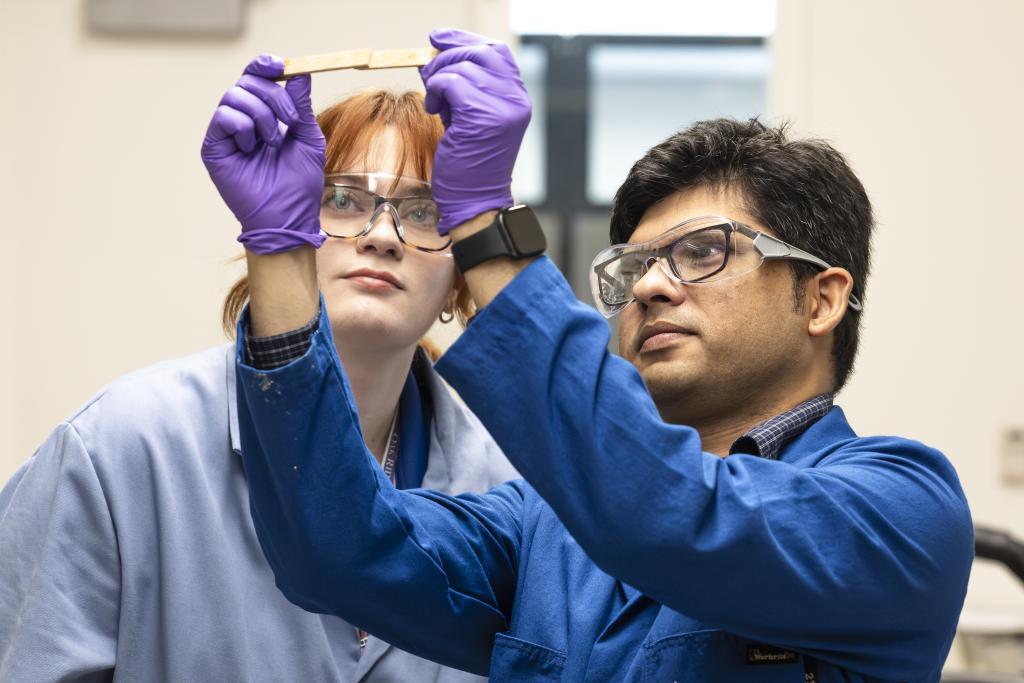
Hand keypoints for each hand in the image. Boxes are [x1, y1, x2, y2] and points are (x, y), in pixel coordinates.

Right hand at [201, 55, 325, 253]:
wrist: (287, 216)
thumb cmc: (299, 185)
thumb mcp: (308, 138)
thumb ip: (301, 104)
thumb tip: (299, 72)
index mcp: (265, 116)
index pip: (257, 78)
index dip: (264, 66)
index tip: (279, 66)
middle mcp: (243, 120)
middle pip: (247, 82)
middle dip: (273, 96)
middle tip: (290, 121)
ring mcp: (227, 133)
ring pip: (234, 95)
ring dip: (261, 114)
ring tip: (272, 141)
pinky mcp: (214, 147)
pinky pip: (223, 116)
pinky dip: (242, 126)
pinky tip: (251, 147)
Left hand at [420, 28, 531, 232]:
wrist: (475, 202)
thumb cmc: (469, 165)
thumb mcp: (471, 118)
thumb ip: (463, 88)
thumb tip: (434, 57)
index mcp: (518, 99)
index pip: (495, 52)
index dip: (465, 40)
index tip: (439, 39)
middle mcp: (516, 100)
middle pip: (479, 52)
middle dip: (447, 56)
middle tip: (429, 74)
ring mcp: (502, 109)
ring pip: (462, 66)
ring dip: (438, 79)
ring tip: (435, 103)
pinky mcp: (482, 117)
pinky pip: (450, 83)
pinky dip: (436, 91)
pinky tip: (434, 110)